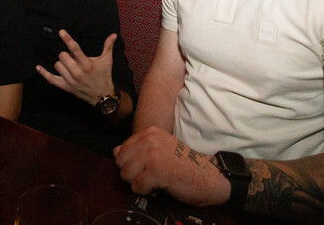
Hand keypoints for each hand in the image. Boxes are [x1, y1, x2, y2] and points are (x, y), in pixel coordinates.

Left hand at [35, 30, 115, 104]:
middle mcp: (77, 72)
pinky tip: (38, 67)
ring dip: (62, 63)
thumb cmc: (104, 76)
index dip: (67, 39)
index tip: (61, 31)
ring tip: (70, 65)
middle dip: (67, 55)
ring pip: (57, 65)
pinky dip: (44, 73)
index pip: (74, 49)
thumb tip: (114, 34)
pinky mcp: (66, 87)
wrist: (102, 96)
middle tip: (74, 59)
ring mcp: (70, 80)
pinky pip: (51, 79)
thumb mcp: (107, 61)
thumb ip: (108, 46)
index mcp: (86, 64)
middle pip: (62, 56)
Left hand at [113, 126, 228, 206]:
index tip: (150, 167)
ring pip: (126, 175)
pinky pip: (137, 187)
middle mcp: (150, 139)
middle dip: (133, 174)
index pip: (122, 150)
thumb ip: (137, 149)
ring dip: (140, 184)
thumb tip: (114, 152)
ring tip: (157, 180)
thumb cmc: (183, 165)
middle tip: (153, 175)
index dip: (133, 164)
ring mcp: (152, 154)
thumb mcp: (159, 150)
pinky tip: (161, 186)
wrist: (208, 176)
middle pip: (121, 163)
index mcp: (150, 132)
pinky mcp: (156, 171)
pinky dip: (147, 192)